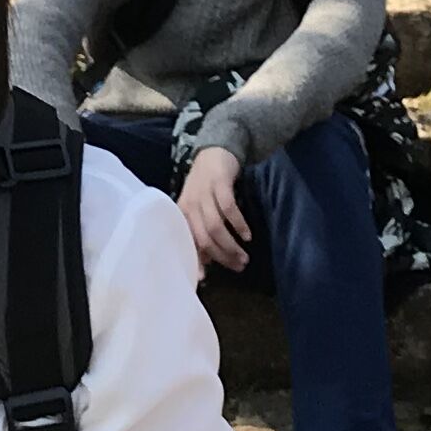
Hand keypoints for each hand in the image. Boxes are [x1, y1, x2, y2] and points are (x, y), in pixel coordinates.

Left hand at [174, 146, 253, 274]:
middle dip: (222, 256)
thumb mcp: (199, 208)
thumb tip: (206, 260)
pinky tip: (247, 235)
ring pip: (216, 227)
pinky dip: (239, 224)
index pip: (187, 241)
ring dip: (231, 244)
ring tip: (244, 255)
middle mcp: (190, 205)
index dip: (194, 260)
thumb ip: (200, 231)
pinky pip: (229, 209)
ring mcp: (204, 194)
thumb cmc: (205, 186)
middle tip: (239, 266)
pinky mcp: (219, 184)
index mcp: (182, 213)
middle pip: (204, 238)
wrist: (213, 153)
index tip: (204, 278)